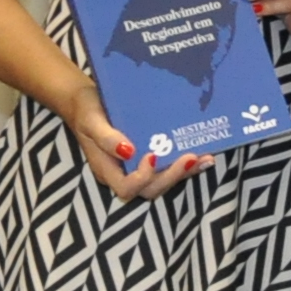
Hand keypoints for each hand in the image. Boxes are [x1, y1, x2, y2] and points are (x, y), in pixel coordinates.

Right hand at [60, 80, 207, 202]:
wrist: (87, 101)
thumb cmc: (86, 110)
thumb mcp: (91, 120)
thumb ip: (105, 137)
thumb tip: (128, 151)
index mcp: (107, 169)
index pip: (126, 188)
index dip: (142, 178)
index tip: (152, 156)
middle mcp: (124, 173)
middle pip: (150, 189)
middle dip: (172, 176)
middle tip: (190, 157)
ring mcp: (138, 167)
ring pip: (164, 181)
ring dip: (185, 172)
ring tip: (205, 158)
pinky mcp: (150, 158)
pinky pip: (169, 167)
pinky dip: (187, 164)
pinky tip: (205, 154)